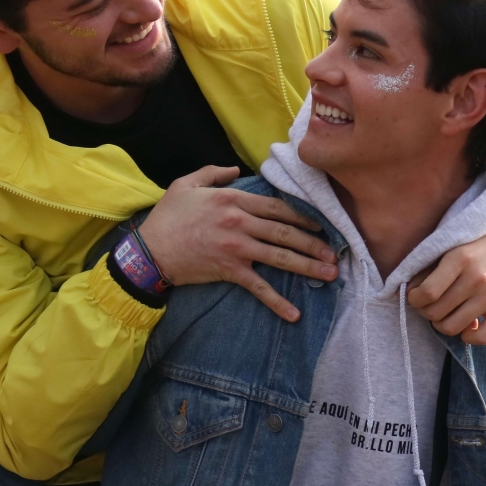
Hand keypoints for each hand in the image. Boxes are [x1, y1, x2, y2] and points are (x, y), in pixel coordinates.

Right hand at [138, 166, 337, 322]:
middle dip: (314, 243)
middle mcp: (240, 222)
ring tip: (329, 274)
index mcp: (234, 199)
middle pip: (286, 232)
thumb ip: (213, 173)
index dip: (302, 215)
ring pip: (280, 256)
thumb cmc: (168, 216)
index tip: (321, 224)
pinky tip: (294, 314)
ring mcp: (238, 248)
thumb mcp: (186, 183)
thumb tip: (235, 171)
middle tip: (335, 253)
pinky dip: (277, 302)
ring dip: (307, 266)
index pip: (277, 207)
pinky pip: (259, 287)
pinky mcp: (230, 271)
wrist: (150, 251)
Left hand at [406, 217, 485, 345]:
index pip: (426, 293)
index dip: (414, 299)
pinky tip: (466, 325)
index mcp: (459, 258)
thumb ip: (429, 265)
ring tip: (445, 313)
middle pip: (436, 312)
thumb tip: (405, 289)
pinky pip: (482, 338)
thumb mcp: (452, 243)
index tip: (416, 296)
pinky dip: (468, 336)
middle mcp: (477, 278)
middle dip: (426, 311)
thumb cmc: (479, 239)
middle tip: (430, 304)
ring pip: (452, 327)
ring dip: (442, 324)